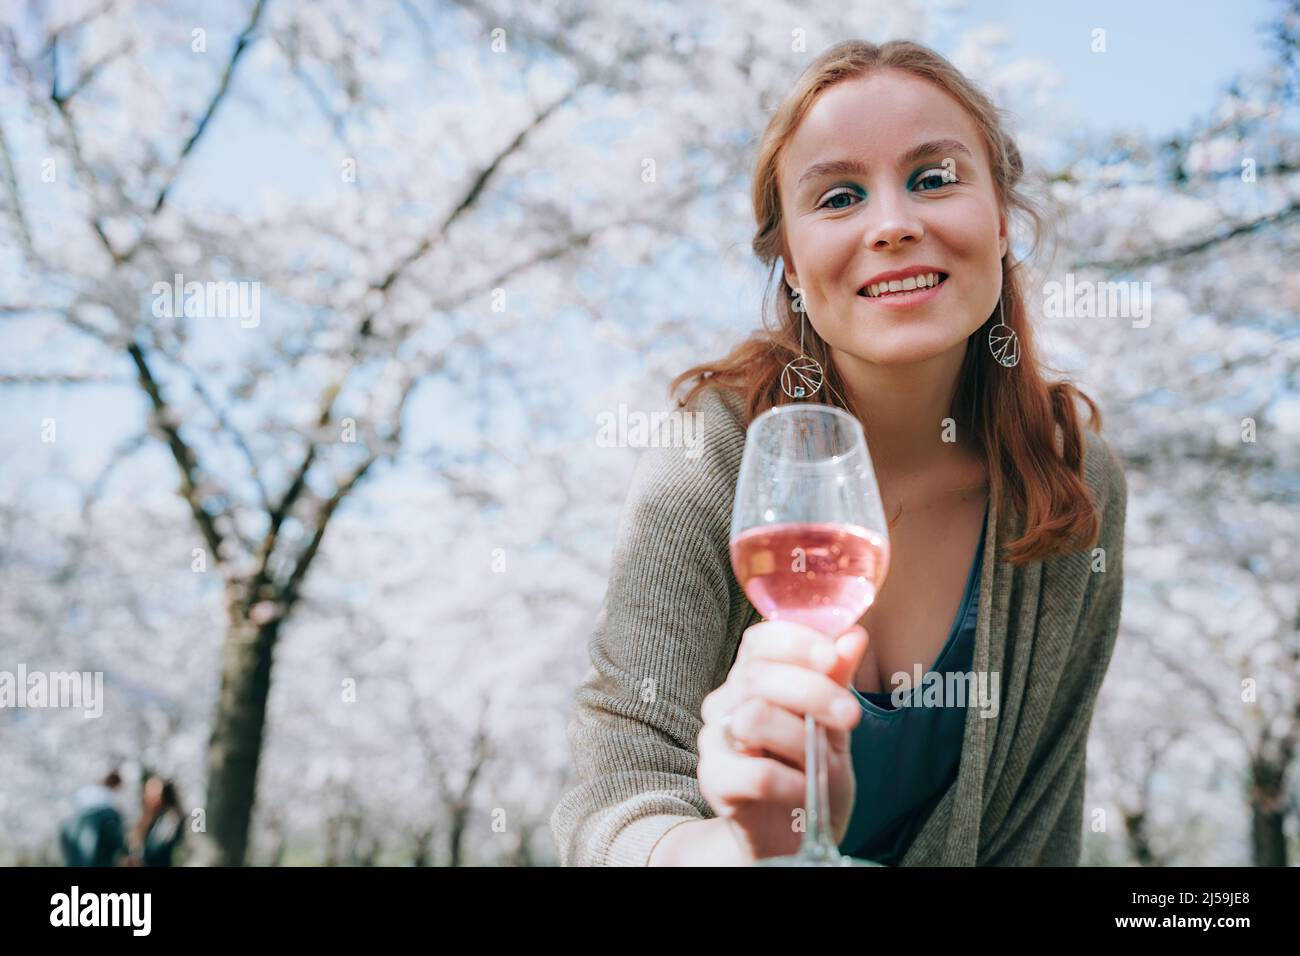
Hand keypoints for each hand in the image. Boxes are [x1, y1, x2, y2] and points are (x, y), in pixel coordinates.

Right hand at [697, 621, 869, 861]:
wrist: (790, 836)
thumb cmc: (809, 773)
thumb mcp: (834, 725)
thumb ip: (837, 681)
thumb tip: (853, 635)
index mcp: (753, 680)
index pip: (759, 641)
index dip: (795, 642)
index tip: (833, 657)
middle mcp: (726, 703)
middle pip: (758, 676)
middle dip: (812, 690)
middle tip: (849, 714)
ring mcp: (715, 742)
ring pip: (752, 718)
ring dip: (800, 738)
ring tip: (824, 760)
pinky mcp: (715, 782)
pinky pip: (753, 773)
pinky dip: (790, 781)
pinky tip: (806, 790)